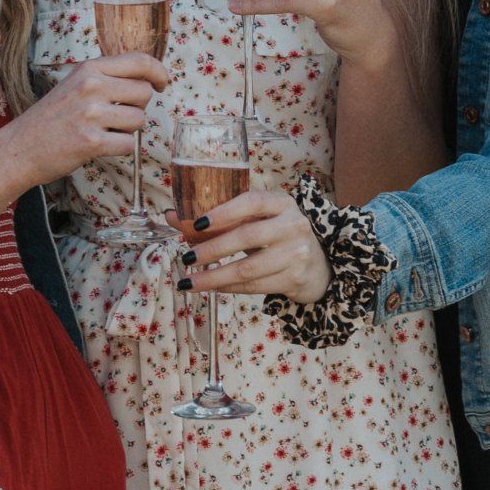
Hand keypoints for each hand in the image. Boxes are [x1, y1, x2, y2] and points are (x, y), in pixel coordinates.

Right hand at [2, 53, 170, 178]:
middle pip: (144, 92)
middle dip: (138, 107)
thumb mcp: (75, 84)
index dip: (159, 72)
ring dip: (128, 129)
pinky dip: (120, 148)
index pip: (140, 61)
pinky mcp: (91, 142)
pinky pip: (128, 144)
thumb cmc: (51, 118)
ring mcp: (91, 114)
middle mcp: (91, 87)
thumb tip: (148, 78)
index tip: (162, 84)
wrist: (20, 147)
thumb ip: (106, 77)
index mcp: (89, 69)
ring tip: (103, 130)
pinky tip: (100, 146)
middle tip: (116, 115)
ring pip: (139, 120)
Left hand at [183, 190, 328, 303]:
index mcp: (282, 203)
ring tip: (188, 281)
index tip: (197, 224)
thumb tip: (171, 217)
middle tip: (186, 257)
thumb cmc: (276, 234)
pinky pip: (253, 286)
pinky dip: (227, 288)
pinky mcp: (293, 279)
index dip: (224, 212)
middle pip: (247, 237)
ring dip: (213, 276)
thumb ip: (219, 217)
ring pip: (247, 268)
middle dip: (212, 249)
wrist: (317, 264)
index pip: (252, 202)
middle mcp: (293, 225)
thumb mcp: (257, 219)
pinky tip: (210, 287)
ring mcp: (296, 254)